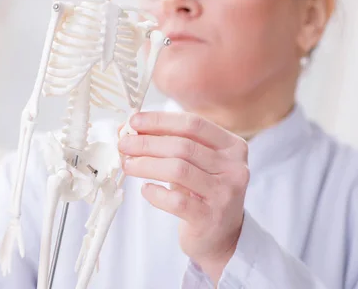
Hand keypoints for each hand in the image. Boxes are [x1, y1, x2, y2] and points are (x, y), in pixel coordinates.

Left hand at [118, 111, 248, 282]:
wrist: (221, 236)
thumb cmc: (202, 191)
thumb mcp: (194, 163)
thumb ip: (169, 142)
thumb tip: (128, 128)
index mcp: (232, 146)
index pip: (193, 124)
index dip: (160, 120)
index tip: (134, 120)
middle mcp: (234, 168)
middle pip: (183, 146)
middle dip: (147, 143)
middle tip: (123, 144)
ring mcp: (225, 194)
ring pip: (178, 170)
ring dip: (146, 164)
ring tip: (127, 165)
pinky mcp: (210, 218)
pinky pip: (176, 201)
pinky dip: (155, 193)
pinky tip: (145, 190)